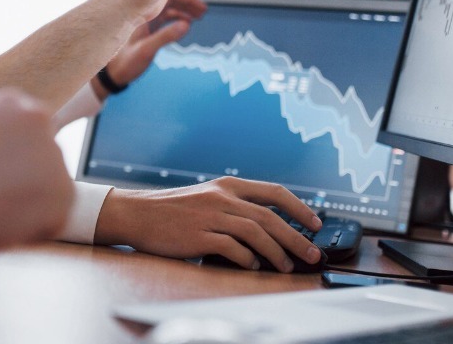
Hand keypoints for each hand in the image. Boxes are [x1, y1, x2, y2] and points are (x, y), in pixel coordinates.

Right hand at [92, 177, 323, 272]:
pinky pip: (233, 249)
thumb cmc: (173, 210)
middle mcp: (223, 198)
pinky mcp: (199, 236)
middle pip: (270, 217)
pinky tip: (253, 267)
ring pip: (256, 233)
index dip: (299, 208)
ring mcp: (211, 216)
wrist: (136, 214)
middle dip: (296, 238)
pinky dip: (248, 259)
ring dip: (276, 252)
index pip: (275, 192)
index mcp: (228, 186)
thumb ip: (235, 206)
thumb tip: (269, 227)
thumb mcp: (207, 197)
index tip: (315, 223)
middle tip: (311, 253)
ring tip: (286, 267)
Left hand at [100, 0, 207, 93]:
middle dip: (187, 3)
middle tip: (203, 10)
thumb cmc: (124, 62)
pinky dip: (177, 18)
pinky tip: (186, 23)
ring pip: (167, 8)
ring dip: (183, 10)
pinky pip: (164, 17)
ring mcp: (143, 18)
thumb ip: (165, 37)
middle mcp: (141, 11)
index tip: (200, 5)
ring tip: (199, 16)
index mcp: (139, 10)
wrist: (111, 73)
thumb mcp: (146, 50)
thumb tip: (187, 24)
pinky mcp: (145, 27)